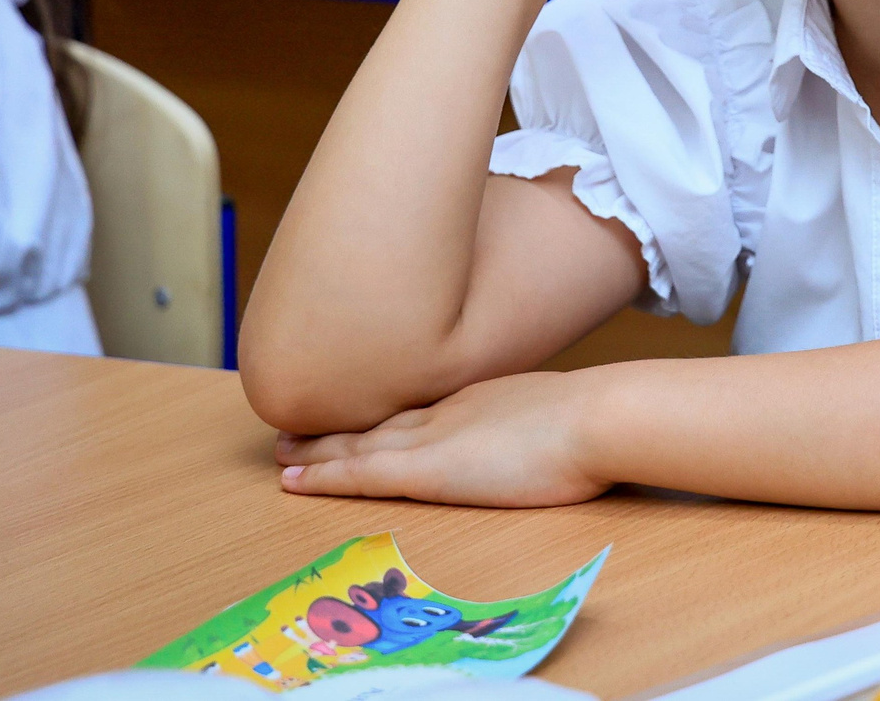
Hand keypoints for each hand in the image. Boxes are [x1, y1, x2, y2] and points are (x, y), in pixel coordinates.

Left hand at [277, 372, 609, 507]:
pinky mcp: (426, 471)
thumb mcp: (561, 412)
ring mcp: (434, 438)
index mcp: (480, 398)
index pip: (418, 410)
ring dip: (317, 450)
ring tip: (281, 453)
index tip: (357, 418)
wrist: (598, 418)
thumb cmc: (599, 421)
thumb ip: (542, 420)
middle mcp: (447, 411)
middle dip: (337, 428)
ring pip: (359, 444)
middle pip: (380, 421)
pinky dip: (325, 476)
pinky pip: (361, 474)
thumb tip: (552, 431)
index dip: (380, 416)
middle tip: (294, 430)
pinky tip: (295, 480)